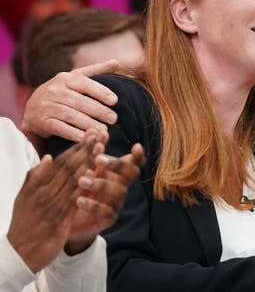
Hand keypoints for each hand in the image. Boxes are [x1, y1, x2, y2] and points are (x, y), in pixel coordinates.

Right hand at [6, 132, 102, 272]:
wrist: (18, 254)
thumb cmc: (24, 224)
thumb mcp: (24, 198)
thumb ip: (35, 177)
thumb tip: (46, 157)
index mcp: (35, 186)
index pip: (59, 162)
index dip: (76, 147)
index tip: (89, 135)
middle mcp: (43, 193)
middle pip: (67, 167)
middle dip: (84, 149)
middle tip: (98, 134)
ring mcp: (51, 205)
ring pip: (72, 179)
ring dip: (88, 162)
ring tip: (101, 148)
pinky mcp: (59, 220)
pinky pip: (73, 199)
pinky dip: (84, 186)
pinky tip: (95, 175)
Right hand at [22, 60, 119, 144]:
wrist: (33, 108)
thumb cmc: (62, 92)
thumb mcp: (75, 78)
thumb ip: (95, 71)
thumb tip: (116, 62)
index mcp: (65, 78)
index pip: (85, 83)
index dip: (100, 92)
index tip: (115, 100)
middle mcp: (54, 91)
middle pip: (79, 101)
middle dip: (98, 110)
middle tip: (114, 118)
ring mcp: (46, 106)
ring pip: (70, 115)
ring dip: (88, 123)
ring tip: (104, 130)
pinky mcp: (41, 121)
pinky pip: (58, 128)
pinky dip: (72, 133)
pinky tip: (85, 137)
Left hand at [66, 141, 145, 253]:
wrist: (69, 220)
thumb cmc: (80, 189)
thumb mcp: (85, 169)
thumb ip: (92, 152)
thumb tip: (96, 130)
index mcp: (117, 172)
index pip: (134, 162)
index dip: (138, 155)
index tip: (136, 146)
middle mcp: (121, 186)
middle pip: (131, 173)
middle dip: (117, 164)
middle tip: (98, 159)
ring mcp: (117, 203)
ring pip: (118, 191)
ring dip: (100, 183)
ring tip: (82, 179)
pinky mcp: (108, 219)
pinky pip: (106, 212)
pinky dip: (93, 204)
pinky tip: (79, 199)